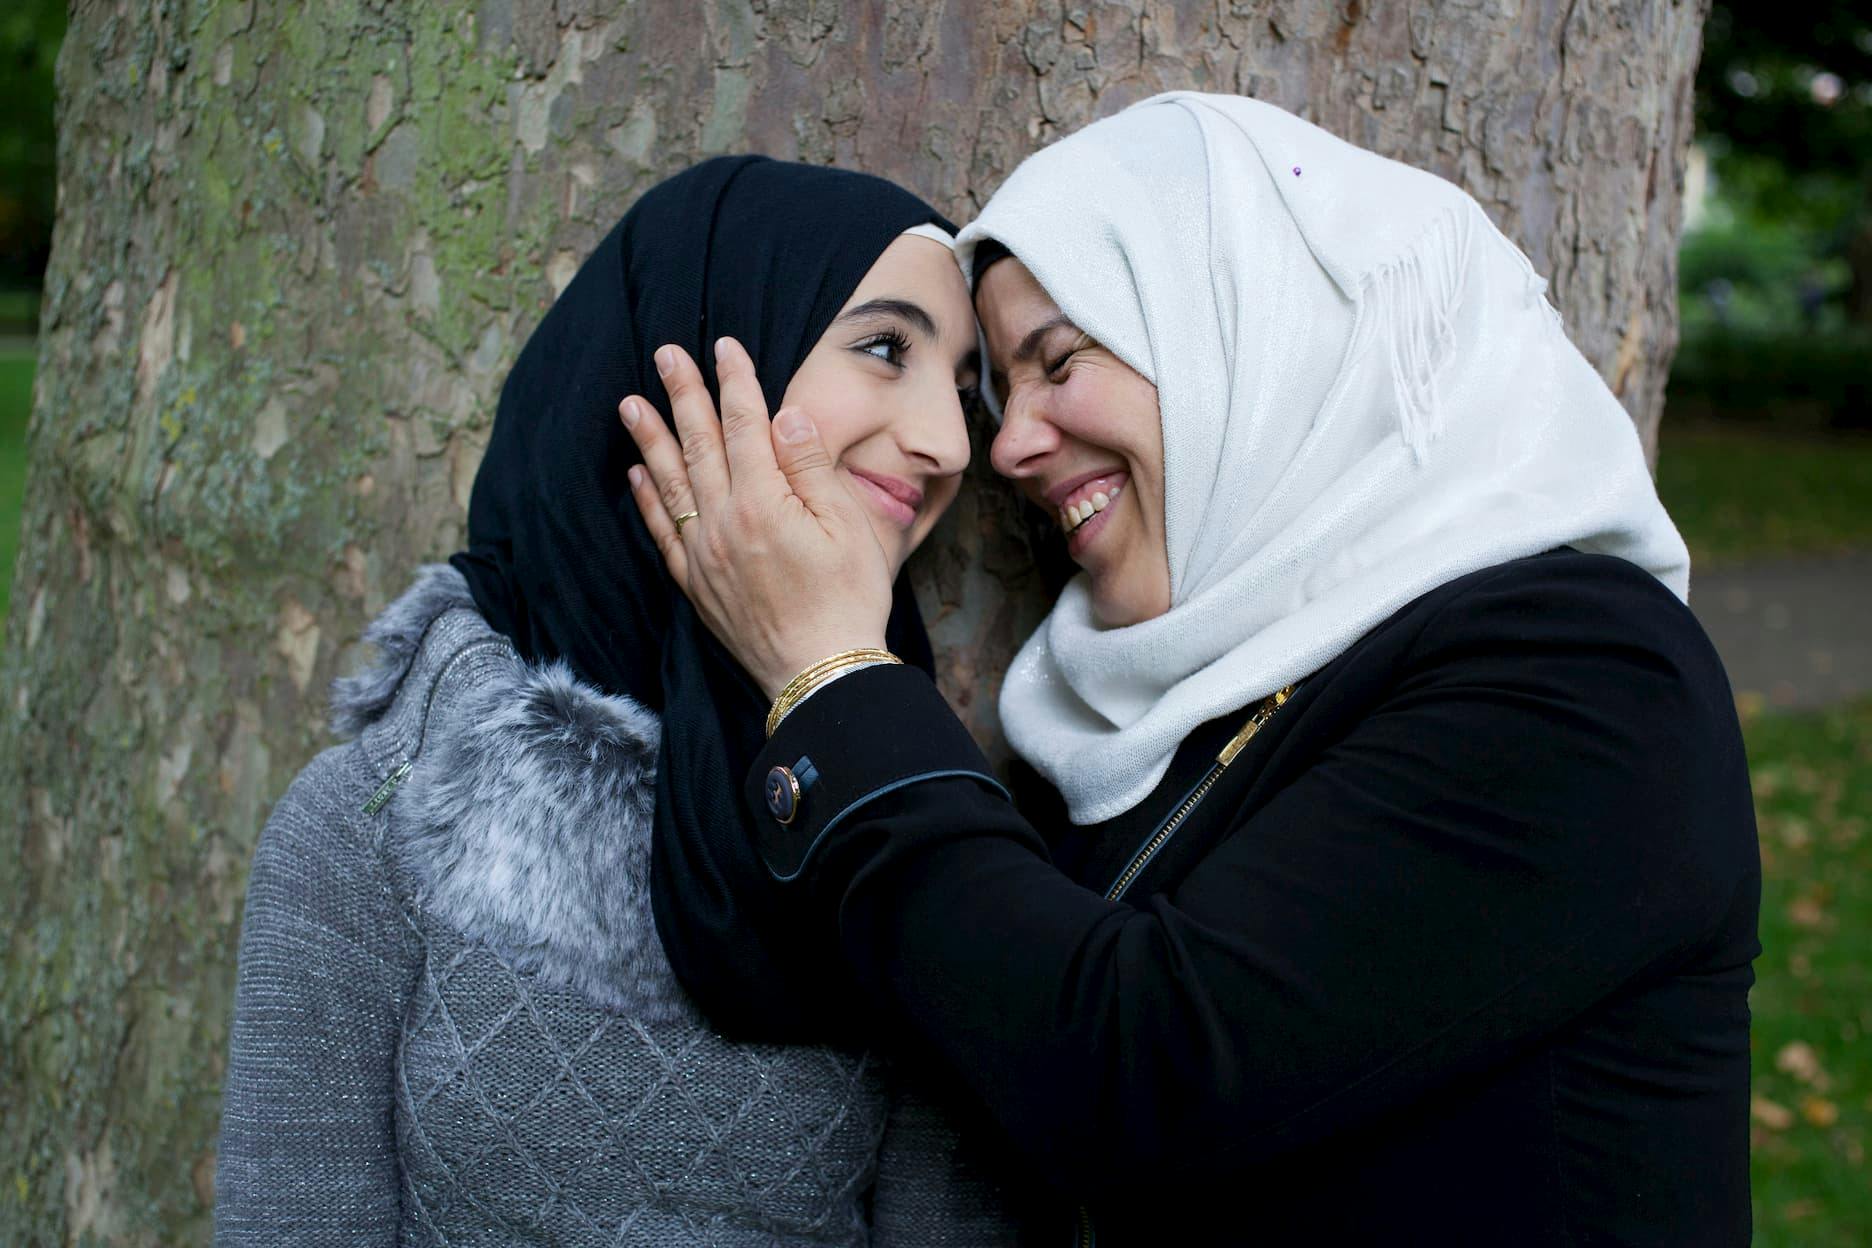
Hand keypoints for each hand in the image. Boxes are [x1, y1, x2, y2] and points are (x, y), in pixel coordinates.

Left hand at [619, 337, 894, 698]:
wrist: (822, 673)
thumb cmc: (848, 598)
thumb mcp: (847, 524)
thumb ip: (810, 466)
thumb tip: (784, 415)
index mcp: (763, 502)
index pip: (745, 425)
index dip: (735, 382)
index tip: (725, 346)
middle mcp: (723, 522)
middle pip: (699, 444)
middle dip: (683, 394)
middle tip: (666, 355)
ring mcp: (703, 555)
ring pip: (670, 482)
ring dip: (650, 438)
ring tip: (630, 403)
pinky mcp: (696, 584)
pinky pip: (662, 531)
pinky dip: (647, 499)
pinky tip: (637, 474)